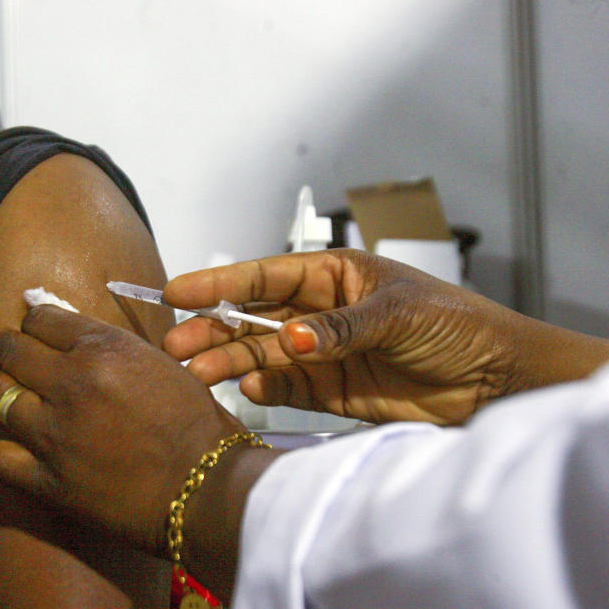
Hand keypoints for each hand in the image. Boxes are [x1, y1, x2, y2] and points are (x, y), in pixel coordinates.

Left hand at [0, 306, 246, 556]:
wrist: (204, 489)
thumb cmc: (196, 425)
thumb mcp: (162, 365)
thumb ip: (116, 345)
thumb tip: (78, 330)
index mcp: (103, 350)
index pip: (49, 320)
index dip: (30, 314)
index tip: (20, 315)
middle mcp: (70, 382)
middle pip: (11, 347)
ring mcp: (52, 431)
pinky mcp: (44, 476)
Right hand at [162, 249, 541, 424]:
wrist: (493, 381)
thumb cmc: (455, 326)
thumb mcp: (398, 314)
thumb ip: (340, 329)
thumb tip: (290, 341)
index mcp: (333, 276)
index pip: (265, 277)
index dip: (219, 283)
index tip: (178, 292)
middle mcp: (320, 313)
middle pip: (252, 318)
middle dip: (213, 328)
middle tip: (176, 343)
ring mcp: (322, 354)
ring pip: (261, 355)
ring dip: (228, 362)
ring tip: (195, 373)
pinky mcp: (330, 392)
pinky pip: (285, 388)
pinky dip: (263, 389)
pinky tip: (246, 389)